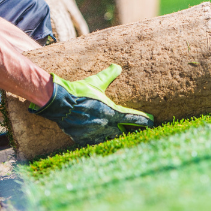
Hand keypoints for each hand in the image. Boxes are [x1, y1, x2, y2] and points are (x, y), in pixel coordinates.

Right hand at [29, 64, 153, 144]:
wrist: (59, 102)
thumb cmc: (78, 92)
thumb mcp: (95, 82)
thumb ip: (108, 76)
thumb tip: (118, 67)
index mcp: (111, 112)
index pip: (133, 118)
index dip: (144, 121)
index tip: (152, 122)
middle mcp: (105, 125)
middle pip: (123, 134)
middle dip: (129, 133)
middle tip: (136, 133)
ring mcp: (94, 134)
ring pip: (110, 140)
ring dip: (115, 139)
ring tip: (118, 138)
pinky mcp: (83, 139)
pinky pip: (95, 143)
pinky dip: (99, 142)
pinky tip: (100, 140)